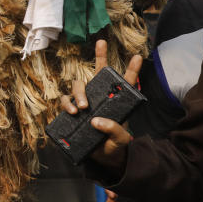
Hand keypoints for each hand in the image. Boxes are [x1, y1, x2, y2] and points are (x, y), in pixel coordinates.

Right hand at [59, 39, 141, 168]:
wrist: (103, 158)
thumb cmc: (115, 145)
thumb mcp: (121, 139)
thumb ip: (114, 129)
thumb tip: (96, 121)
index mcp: (116, 102)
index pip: (126, 83)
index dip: (132, 69)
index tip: (137, 56)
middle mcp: (100, 98)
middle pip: (99, 72)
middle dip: (101, 56)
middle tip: (101, 44)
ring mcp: (86, 103)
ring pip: (79, 85)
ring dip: (79, 92)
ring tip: (83, 107)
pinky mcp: (73, 111)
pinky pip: (65, 100)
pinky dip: (66, 104)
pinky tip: (72, 112)